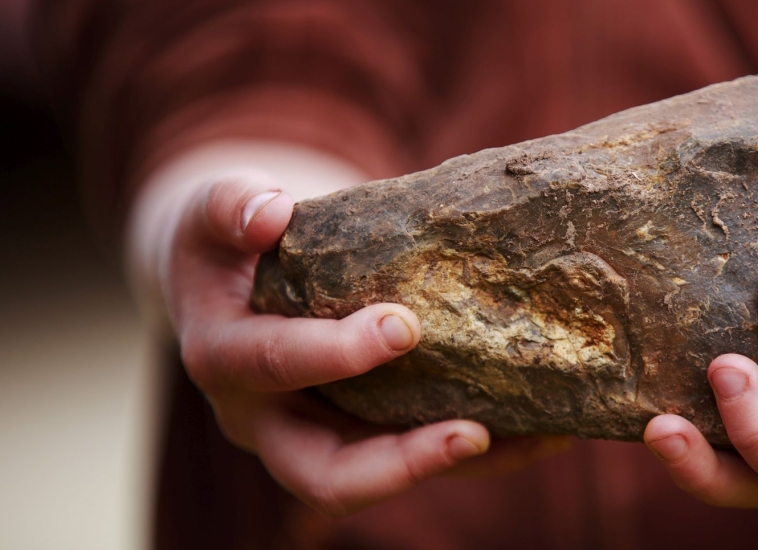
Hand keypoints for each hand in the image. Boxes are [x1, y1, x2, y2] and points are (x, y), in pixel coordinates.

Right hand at [155, 169, 566, 514]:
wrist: (230, 283)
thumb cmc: (226, 243)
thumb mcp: (211, 212)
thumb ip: (230, 206)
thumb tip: (273, 212)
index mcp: (224, 360)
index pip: (274, 366)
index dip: (335, 353)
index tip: (404, 326)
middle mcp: (265, 419)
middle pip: (323, 475)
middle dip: (399, 461)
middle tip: (473, 432)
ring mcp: (316, 436)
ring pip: (384, 481)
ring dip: (458, 467)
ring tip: (538, 438)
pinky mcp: (361, 435)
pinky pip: (418, 455)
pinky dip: (484, 453)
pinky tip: (546, 429)